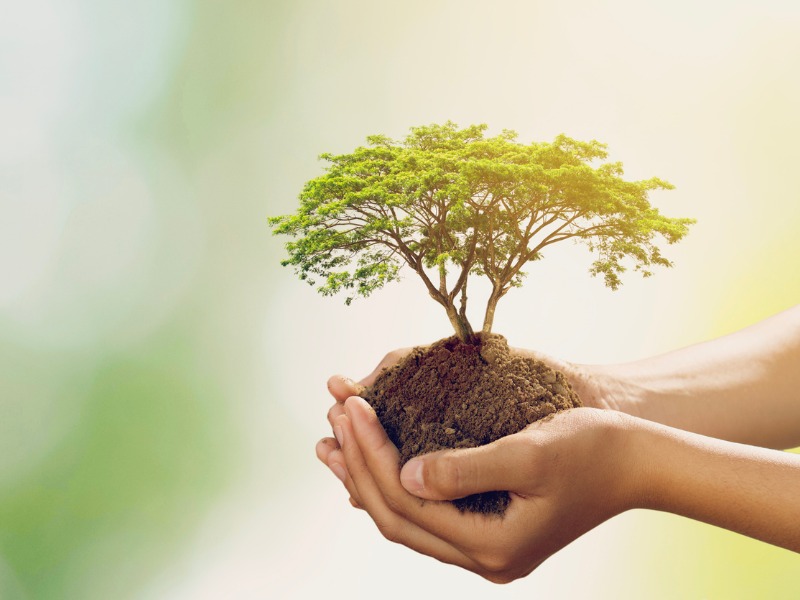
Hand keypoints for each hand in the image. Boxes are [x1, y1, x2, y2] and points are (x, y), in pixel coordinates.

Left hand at [317, 393, 636, 581]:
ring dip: (369, 476)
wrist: (636, 460)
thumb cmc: (592, 448)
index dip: (371, 453)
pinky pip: (426, 511)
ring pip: (408, 516)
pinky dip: (395, 483)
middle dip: (360, 465)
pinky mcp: (488, 528)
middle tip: (334, 417)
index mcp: (492, 546)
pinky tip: (376, 460)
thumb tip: (405, 474)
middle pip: (398, 515)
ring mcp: (485, 546)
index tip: (352, 406)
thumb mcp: (529, 453)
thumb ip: (465, 469)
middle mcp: (483, 557)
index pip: (407, 501)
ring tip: (335, 441)